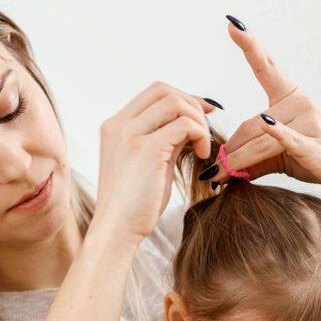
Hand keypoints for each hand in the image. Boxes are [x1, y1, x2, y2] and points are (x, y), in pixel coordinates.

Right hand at [94, 81, 213, 244]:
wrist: (116, 231)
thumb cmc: (133, 205)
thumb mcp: (147, 165)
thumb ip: (163, 141)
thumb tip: (188, 126)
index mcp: (115, 127)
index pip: (152, 93)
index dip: (182, 98)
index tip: (201, 116)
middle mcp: (119, 125)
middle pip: (163, 90)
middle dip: (191, 104)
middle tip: (206, 129)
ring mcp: (130, 135)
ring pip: (175, 103)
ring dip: (198, 120)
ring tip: (203, 147)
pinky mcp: (147, 150)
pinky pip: (185, 125)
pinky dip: (200, 135)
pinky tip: (203, 155)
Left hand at [211, 17, 320, 195]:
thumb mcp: (285, 155)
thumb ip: (256, 158)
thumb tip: (224, 171)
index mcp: (291, 98)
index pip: (266, 68)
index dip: (249, 45)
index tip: (232, 24)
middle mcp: (300, 103)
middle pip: (250, 125)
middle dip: (229, 151)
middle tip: (211, 172)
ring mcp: (309, 122)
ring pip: (260, 139)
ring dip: (237, 160)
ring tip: (218, 177)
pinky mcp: (315, 144)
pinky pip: (288, 138)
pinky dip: (277, 133)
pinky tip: (268, 124)